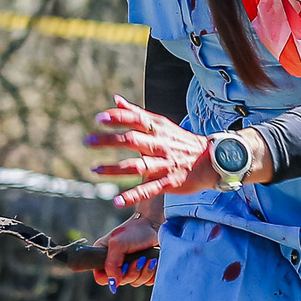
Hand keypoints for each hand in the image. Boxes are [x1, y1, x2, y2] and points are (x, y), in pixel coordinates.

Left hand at [87, 95, 217, 205]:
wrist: (212, 160)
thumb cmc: (181, 141)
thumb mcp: (162, 124)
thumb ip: (137, 113)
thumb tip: (116, 100)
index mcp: (158, 129)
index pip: (136, 120)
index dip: (118, 118)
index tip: (99, 119)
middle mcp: (161, 145)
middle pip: (133, 140)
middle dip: (110, 141)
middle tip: (88, 142)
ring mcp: (165, 164)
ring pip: (138, 166)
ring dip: (114, 169)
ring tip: (94, 169)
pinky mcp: (170, 182)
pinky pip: (149, 189)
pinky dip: (132, 195)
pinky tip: (116, 201)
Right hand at [96, 208, 161, 287]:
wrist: (155, 224)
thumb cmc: (135, 230)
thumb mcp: (117, 244)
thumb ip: (111, 265)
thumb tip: (113, 284)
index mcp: (104, 256)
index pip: (101, 278)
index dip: (111, 277)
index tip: (121, 267)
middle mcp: (117, 264)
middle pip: (121, 282)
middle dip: (132, 272)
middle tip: (138, 258)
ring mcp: (132, 268)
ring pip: (135, 282)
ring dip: (144, 271)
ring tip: (147, 258)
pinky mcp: (145, 270)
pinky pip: (148, 281)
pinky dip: (152, 272)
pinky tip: (153, 260)